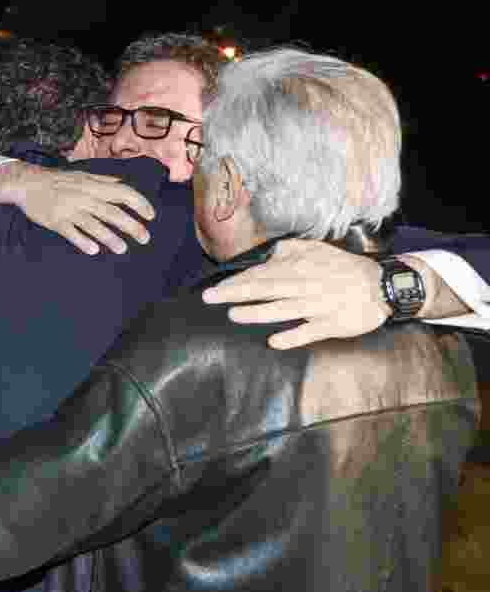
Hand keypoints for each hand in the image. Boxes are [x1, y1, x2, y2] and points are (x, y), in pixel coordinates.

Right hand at [0, 163, 154, 254]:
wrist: (28, 183)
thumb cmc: (58, 181)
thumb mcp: (82, 176)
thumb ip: (102, 181)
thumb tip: (121, 183)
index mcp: (93, 186)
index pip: (122, 192)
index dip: (139, 203)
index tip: (150, 216)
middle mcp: (84, 197)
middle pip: (112, 212)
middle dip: (131, 225)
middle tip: (144, 238)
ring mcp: (69, 209)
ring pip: (93, 224)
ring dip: (110, 237)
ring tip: (122, 249)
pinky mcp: (55, 221)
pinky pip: (71, 233)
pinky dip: (82, 241)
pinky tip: (93, 250)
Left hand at [201, 239, 389, 349]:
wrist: (381, 286)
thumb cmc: (344, 269)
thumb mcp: (318, 250)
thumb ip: (290, 249)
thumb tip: (267, 254)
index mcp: (300, 267)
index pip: (262, 274)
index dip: (237, 281)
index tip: (216, 287)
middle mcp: (306, 285)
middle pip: (265, 289)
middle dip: (235, 293)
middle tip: (209, 298)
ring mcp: (318, 306)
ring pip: (282, 309)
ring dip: (257, 313)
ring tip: (233, 315)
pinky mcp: (331, 324)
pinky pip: (309, 332)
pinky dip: (292, 337)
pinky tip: (274, 342)